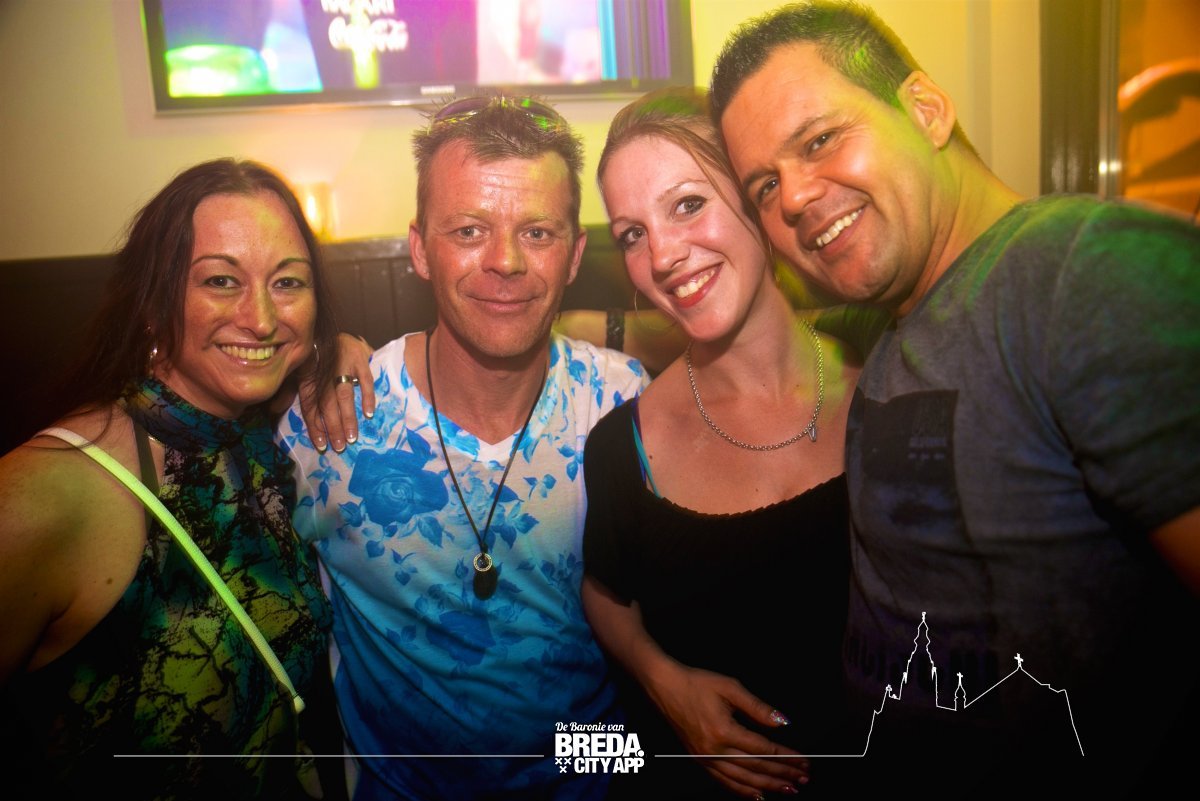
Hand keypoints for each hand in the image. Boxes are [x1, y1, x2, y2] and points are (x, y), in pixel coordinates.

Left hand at [298, 333, 375, 451]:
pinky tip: (368, 413)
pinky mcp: (359, 358)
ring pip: (345, 395)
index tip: (322, 445)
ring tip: (352, 437)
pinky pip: (366, 380)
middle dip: (333, 428)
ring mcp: (342, 365)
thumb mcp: (297, 371)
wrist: (330, 330)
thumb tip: (273, 410)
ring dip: (348, 417)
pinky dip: (367, 396)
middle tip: (339, 447)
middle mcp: (323, 373)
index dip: (315, 426)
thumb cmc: (314, 356)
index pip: (310, 406)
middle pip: (327, 405)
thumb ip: (288, 391)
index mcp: (307, 378)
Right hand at [645, 664, 807, 798]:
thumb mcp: (730, 687)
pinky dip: (742, 790)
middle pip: (755, 767)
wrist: (664, 686)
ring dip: (767, 786)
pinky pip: (724, 781)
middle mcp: (714, 749)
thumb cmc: (696, 683)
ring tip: (788, 789)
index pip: (763, 749)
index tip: (804, 760)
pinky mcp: (699, 760)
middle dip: (782, 774)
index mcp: (724, 731)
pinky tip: (757, 795)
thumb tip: (782, 722)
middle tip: (803, 778)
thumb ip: (757, 707)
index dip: (786, 756)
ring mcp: (705, 758)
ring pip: (742, 779)